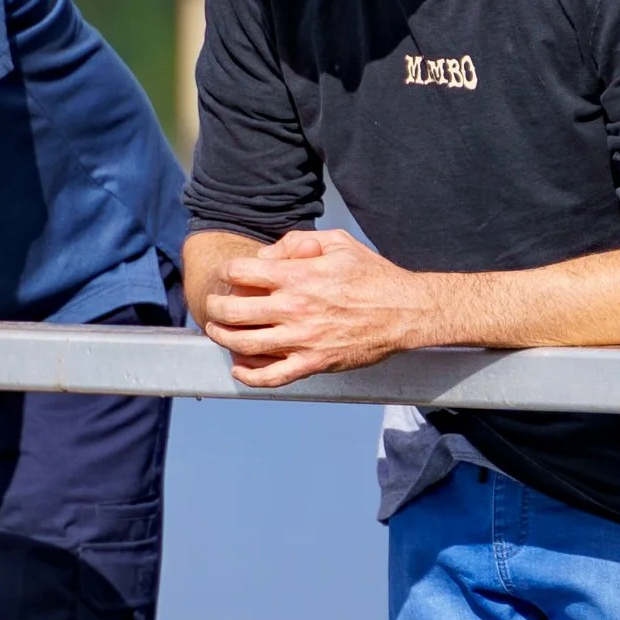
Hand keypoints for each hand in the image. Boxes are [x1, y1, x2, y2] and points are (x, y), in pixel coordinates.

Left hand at [198, 228, 433, 387]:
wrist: (405, 311)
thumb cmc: (372, 275)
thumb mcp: (337, 242)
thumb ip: (296, 242)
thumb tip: (265, 256)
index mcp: (299, 275)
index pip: (241, 272)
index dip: (228, 272)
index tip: (229, 275)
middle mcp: (295, 307)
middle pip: (233, 310)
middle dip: (216, 307)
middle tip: (214, 306)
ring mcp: (302, 339)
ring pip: (244, 344)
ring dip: (222, 338)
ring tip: (217, 332)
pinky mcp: (314, 363)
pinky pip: (272, 377)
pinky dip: (249, 376)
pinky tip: (239, 370)